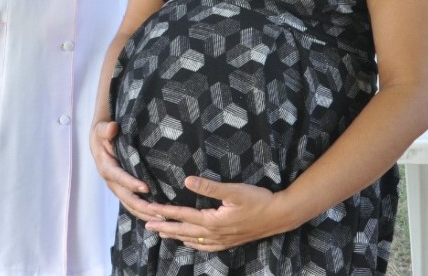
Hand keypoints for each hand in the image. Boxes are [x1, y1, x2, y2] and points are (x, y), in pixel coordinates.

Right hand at [89, 120, 161, 221]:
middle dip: (142, 206)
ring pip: (130, 205)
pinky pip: (133, 204)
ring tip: (163, 220)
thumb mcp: (101, 129)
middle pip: (126, 197)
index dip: (130, 183)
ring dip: (145, 213)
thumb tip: (112, 127)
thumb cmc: (103, 134)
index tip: (146, 187)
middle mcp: (111, 181)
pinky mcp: (123, 190)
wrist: (99, 141)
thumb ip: (106, 129)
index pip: (118, 177)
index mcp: (106, 166)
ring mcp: (117, 188)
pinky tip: (158, 217)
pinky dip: (144, 212)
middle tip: (159, 212)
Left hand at [143, 176, 293, 251]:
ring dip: (176, 236)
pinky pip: (206, 247)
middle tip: (147, 225)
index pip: (183, 215)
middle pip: (183, 231)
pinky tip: (190, 243)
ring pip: (193, 240)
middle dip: (165, 227)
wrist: (279, 216)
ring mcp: (222, 240)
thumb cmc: (258, 200)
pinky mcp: (230, 241)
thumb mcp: (233, 190)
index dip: (165, 212)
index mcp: (212, 221)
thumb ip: (209, 187)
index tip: (150, 210)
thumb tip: (187, 180)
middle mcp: (214, 233)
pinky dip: (194, 245)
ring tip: (162, 234)